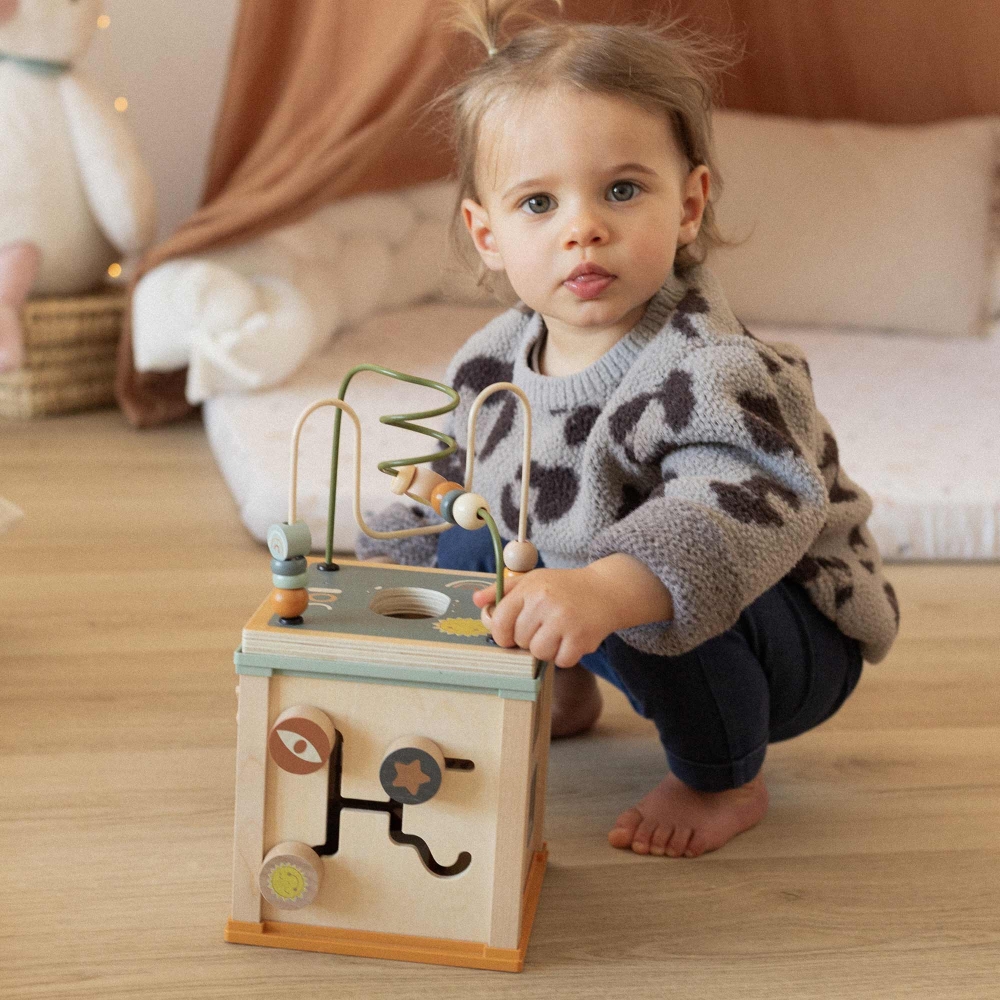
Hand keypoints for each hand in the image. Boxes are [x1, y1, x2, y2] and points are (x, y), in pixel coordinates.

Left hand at [472, 567, 616, 666]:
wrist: (607, 590)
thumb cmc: (564, 588)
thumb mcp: (533, 581)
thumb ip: (503, 591)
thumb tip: (477, 601)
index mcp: (530, 588)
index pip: (500, 621)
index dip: (502, 634)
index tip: (511, 635)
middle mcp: (545, 602)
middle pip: (520, 640)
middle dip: (530, 639)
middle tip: (546, 627)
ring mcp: (564, 620)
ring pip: (539, 653)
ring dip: (547, 649)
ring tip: (558, 634)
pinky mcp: (581, 638)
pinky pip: (561, 661)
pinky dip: (565, 656)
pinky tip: (572, 640)